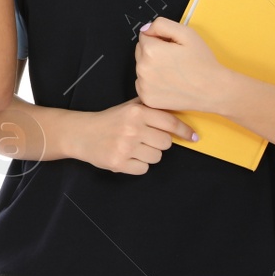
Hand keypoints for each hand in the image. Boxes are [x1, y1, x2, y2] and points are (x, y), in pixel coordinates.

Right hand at [65, 98, 197, 174]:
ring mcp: (125, 147)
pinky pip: (143, 169)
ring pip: (156, 157)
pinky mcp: (119, 162)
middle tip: (147, 139)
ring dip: (149, 154)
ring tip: (135, 147)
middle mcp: (132, 128)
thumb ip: (149, 106)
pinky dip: (138, 165)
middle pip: (166, 143)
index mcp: (136, 112)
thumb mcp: (128, 107)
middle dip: (160, 142)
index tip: (193, 136)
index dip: (184, 131)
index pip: (170, 122)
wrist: (81, 134)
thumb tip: (177, 107)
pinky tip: (128, 156)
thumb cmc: (108, 120)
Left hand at [134, 17, 224, 113]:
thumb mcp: (187, 33)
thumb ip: (161, 24)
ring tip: (173, 72)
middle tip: (174, 59)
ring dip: (152, 67)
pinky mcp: (147, 98)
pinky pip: (143, 84)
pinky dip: (152, 83)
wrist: (213, 90)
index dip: (159, 39)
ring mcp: (143, 86)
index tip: (172, 47)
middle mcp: (142, 68)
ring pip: (141, 68)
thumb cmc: (202, 62)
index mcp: (150, 50)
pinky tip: (169, 84)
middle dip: (153, 51)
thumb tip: (145, 29)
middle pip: (140, 52)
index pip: (144, 36)